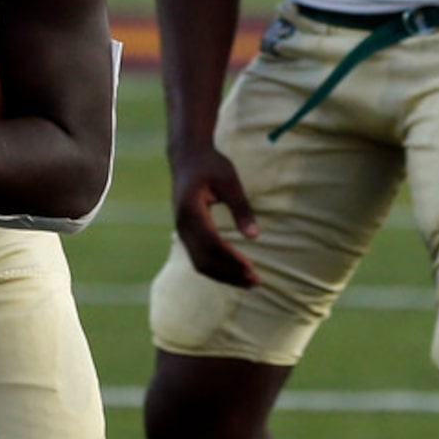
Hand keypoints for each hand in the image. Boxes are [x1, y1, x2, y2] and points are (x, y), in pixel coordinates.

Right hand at [170, 143, 259, 288]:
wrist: (187, 157)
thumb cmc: (210, 165)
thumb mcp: (229, 181)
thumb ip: (241, 208)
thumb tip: (254, 237)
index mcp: (190, 210)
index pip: (211, 243)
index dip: (231, 259)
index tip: (252, 268)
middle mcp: (182, 224)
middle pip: (204, 260)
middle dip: (230, 273)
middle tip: (256, 281)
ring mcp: (181, 231)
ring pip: (200, 263)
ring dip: (224, 275)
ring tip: (249, 282)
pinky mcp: (186, 233)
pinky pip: (199, 258)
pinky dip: (217, 269)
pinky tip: (235, 272)